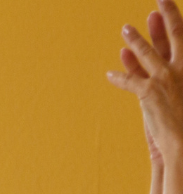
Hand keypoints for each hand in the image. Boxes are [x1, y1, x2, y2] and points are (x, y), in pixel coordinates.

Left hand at [108, 1, 182, 161]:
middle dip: (163, 17)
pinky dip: (119, 78)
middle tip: (156, 2)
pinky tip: (110, 74)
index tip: (167, 5)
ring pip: (147, 54)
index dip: (175, 19)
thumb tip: (173, 71)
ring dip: (136, 40)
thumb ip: (177, 77)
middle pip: (172, 36)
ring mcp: (165, 79)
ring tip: (126, 28)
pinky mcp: (149, 93)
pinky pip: (130, 81)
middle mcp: (180, 69)